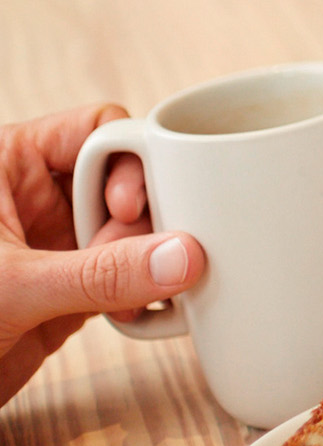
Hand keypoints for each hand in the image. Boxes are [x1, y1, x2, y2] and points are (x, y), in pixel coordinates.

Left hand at [0, 105, 204, 404]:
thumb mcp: (12, 287)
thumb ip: (99, 274)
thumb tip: (182, 257)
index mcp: (10, 164)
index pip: (99, 130)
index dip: (127, 162)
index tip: (126, 209)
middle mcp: (38, 196)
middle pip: (128, 179)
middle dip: (142, 223)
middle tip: (143, 259)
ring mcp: (58, 242)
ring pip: (137, 230)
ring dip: (149, 263)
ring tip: (132, 298)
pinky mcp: (74, 288)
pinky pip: (133, 275)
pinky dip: (147, 294)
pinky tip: (140, 315)